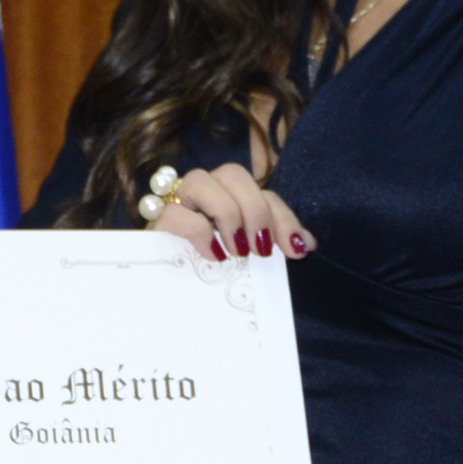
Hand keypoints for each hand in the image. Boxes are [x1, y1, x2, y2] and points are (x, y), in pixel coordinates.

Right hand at [151, 162, 313, 263]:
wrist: (163, 291)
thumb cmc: (208, 269)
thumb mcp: (246, 255)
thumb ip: (273, 243)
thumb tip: (306, 244)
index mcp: (228, 198)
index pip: (262, 191)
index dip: (283, 217)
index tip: (297, 248)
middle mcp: (203, 192)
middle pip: (232, 173)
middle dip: (255, 210)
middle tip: (260, 249)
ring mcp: (176, 203)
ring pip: (200, 180)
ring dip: (226, 214)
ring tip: (236, 251)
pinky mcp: (156, 222)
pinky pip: (175, 212)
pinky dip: (199, 233)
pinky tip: (214, 256)